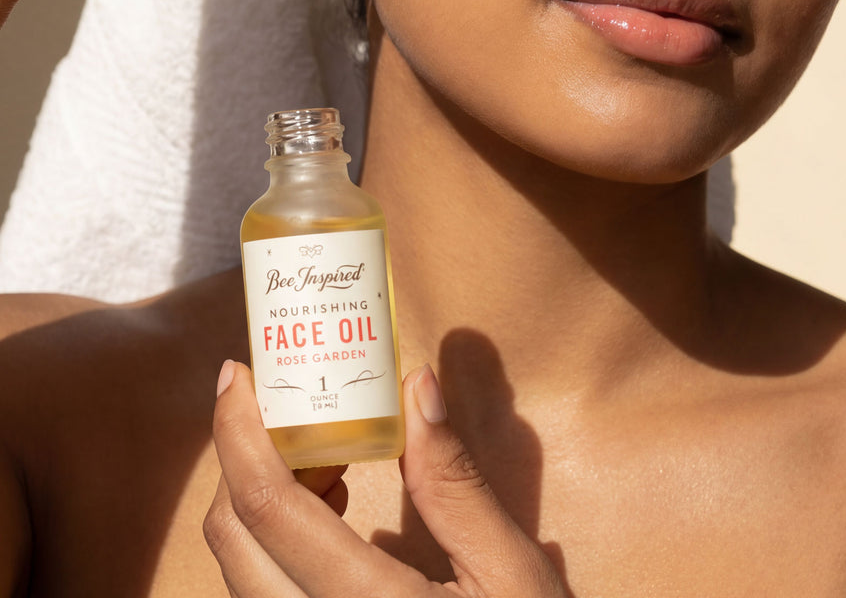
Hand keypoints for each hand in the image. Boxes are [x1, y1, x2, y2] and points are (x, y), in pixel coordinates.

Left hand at [206, 361, 570, 597]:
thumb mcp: (511, 571)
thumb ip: (455, 482)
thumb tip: (416, 386)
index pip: (267, 510)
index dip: (238, 431)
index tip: (237, 373)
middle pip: (231, 540)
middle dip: (245, 456)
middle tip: (298, 407)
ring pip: (240, 571)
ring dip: (263, 496)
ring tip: (331, 454)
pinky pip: (264, 594)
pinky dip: (277, 537)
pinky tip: (334, 507)